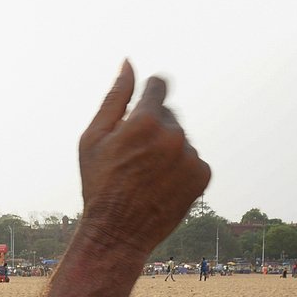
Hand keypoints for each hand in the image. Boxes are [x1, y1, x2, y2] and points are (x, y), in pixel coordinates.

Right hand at [77, 61, 210, 253]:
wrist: (118, 233)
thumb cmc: (99, 185)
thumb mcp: (93, 138)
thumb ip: (114, 97)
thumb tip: (129, 63)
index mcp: (144, 120)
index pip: (159, 85)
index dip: (148, 96)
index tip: (142, 111)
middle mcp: (173, 134)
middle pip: (169, 114)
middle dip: (154, 127)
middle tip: (134, 157)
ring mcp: (191, 156)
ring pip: (181, 138)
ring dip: (167, 149)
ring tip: (146, 175)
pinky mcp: (203, 175)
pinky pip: (193, 159)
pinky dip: (180, 168)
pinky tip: (161, 185)